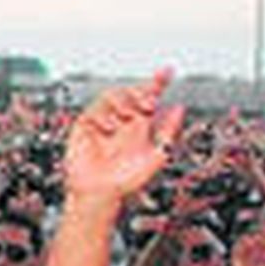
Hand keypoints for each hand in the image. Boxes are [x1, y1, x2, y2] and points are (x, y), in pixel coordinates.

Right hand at [62, 70, 183, 202]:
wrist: (101, 193)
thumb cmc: (128, 180)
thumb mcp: (158, 156)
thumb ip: (169, 131)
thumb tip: (179, 108)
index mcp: (140, 125)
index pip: (149, 97)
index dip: (158, 82)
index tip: (168, 71)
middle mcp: (121, 120)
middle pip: (131, 92)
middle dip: (141, 92)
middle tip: (149, 103)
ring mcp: (103, 121)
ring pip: (112, 95)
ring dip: (123, 102)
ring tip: (128, 118)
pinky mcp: (85, 126)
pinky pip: (94, 109)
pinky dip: (104, 115)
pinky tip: (110, 128)